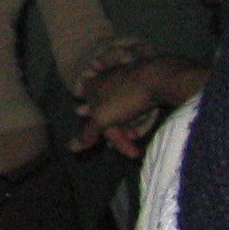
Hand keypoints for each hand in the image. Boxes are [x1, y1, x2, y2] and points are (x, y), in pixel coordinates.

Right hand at [71, 53, 206, 156]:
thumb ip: (87, 133)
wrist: (158, 78)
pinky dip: (139, 119)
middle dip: (117, 134)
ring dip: (129, 129)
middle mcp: (105, 81)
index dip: (97, 133)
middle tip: (131, 152)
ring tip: (138, 143)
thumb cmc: (124, 97)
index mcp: (91, 86)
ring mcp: (124, 80)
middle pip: (107, 114)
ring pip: (122, 111)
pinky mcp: (141, 83)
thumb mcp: (102, 118)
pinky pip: (136, 105)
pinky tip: (145, 128)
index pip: (89, 113)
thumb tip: (70, 147)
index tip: (112, 147)